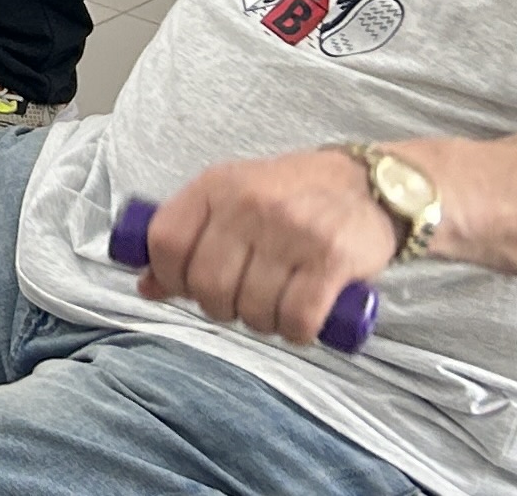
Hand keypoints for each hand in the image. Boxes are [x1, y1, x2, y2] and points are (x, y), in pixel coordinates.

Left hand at [132, 149, 404, 344]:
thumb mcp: (231, 200)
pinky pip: (297, 318)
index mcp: (216, 185)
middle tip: (242, 302)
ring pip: (251, 308)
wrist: (369, 184)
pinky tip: (300, 321)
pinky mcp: (332, 258)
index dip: (169, 277)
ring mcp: (291, 231)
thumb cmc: (290, 197)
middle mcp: (249, 204)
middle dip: (220, 307)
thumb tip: (146, 286)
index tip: (188, 287)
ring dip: (261, 322)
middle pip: (207, 285)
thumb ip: (188, 237)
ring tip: (276, 306)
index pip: (164, 241)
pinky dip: (295, 332)